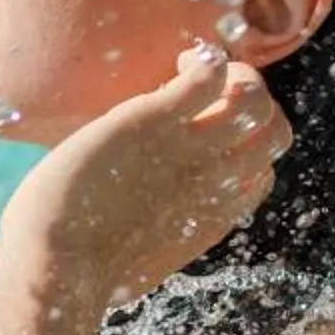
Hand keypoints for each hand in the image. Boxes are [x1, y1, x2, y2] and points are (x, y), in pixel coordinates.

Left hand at [0, 45, 290, 309]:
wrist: (58, 267)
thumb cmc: (81, 274)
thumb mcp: (139, 261)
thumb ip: (152, 240)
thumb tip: (127, 244)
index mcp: (213, 218)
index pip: (261, 174)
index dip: (245, 149)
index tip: (209, 135)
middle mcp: (215, 182)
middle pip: (275, 133)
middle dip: (255, 104)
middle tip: (213, 93)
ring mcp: (191, 150)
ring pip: (255, 99)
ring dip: (236, 76)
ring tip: (194, 71)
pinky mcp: (155, 120)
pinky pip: (209, 75)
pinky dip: (205, 59)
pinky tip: (180, 59)